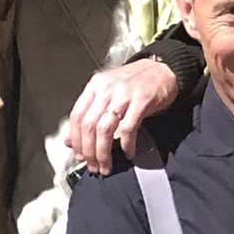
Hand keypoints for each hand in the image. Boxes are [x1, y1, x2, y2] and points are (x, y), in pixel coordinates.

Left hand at [65, 58, 179, 174]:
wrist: (163, 68)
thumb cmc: (135, 82)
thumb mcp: (108, 92)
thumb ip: (90, 113)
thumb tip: (71, 139)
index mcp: (95, 85)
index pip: (77, 116)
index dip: (76, 140)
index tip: (79, 155)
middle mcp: (107, 89)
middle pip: (89, 126)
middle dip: (89, 151)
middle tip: (93, 165)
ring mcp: (124, 95)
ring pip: (105, 129)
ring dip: (103, 153)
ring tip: (106, 165)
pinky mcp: (141, 101)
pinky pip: (128, 128)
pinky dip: (126, 145)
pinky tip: (128, 152)